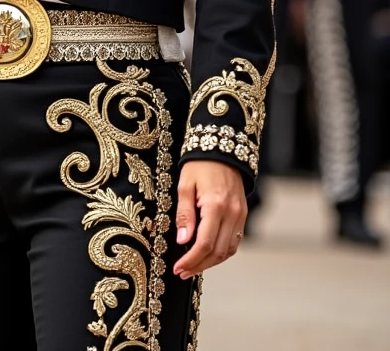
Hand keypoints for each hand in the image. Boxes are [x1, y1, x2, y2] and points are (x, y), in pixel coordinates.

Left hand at [173, 160, 246, 277]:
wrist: (222, 149)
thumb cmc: (199, 165)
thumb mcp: (185, 185)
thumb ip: (185, 214)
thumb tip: (182, 241)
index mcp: (215, 205)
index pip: (204, 243)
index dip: (191, 260)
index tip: (178, 268)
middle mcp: (232, 213)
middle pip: (217, 252)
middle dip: (199, 265)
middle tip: (182, 272)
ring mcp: (240, 215)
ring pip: (228, 250)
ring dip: (211, 262)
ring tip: (193, 266)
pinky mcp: (242, 214)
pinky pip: (234, 240)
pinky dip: (221, 252)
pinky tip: (208, 253)